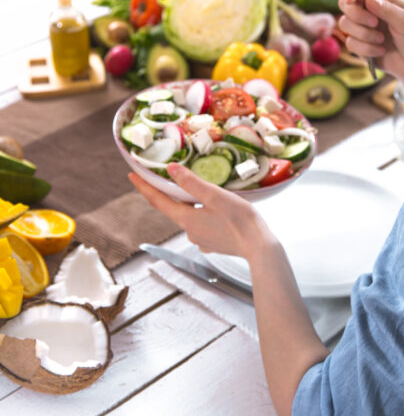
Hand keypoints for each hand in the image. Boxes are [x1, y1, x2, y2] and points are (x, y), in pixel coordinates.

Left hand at [129, 164, 274, 259]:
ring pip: (191, 217)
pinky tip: (217, 212)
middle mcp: (190, 232)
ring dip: (192, 205)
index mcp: (186, 219)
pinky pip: (203, 226)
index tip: (131, 175)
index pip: (158, 200)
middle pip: (174, 208)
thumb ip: (191, 182)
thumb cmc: (240, 220)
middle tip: (170, 178)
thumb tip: (171, 169)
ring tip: (204, 194)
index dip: (144, 187)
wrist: (259, 246)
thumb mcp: (215, 195)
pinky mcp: (213, 244)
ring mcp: (201, 240)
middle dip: (171, 194)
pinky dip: (205, 216)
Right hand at [338, 0, 403, 81]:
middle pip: (345, 4)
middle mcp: (369, 11)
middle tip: (375, 24)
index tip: (351, 0)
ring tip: (382, 40)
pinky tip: (381, 51)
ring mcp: (363, 28)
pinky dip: (366, 49)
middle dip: (357, 15)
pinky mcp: (359, 45)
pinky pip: (351, 44)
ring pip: (345, 24)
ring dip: (364, 34)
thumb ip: (387, 9)